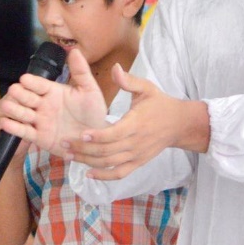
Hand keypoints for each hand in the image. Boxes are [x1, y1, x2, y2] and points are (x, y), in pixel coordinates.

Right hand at [0, 48, 107, 151]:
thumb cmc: (93, 113)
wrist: (96, 139)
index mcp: (52, 91)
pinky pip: (23, 131)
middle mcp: (43, 104)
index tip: (24, 79)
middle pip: (24, 96)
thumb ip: (81, 71)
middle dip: (19, 94)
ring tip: (8, 106)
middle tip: (15, 92)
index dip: (31, 82)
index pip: (38, 83)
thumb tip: (75, 50)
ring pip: (20, 112)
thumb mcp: (89, 91)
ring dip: (14, 109)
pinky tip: (7, 122)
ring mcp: (39, 120)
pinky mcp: (38, 137)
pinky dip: (13, 127)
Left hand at [63, 61, 208, 179]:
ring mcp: (137, 155)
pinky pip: (120, 173)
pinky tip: (88, 174)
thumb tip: (115, 68)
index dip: (98, 136)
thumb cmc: (160, 103)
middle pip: (107, 151)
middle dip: (84, 149)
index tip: (81, 134)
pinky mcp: (138, 163)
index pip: (114, 134)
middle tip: (64, 145)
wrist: (179, 124)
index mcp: (136, 123)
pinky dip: (104, 177)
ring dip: (88, 162)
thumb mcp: (146, 88)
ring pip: (110, 163)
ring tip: (69, 157)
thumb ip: (128, 81)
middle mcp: (135, 142)